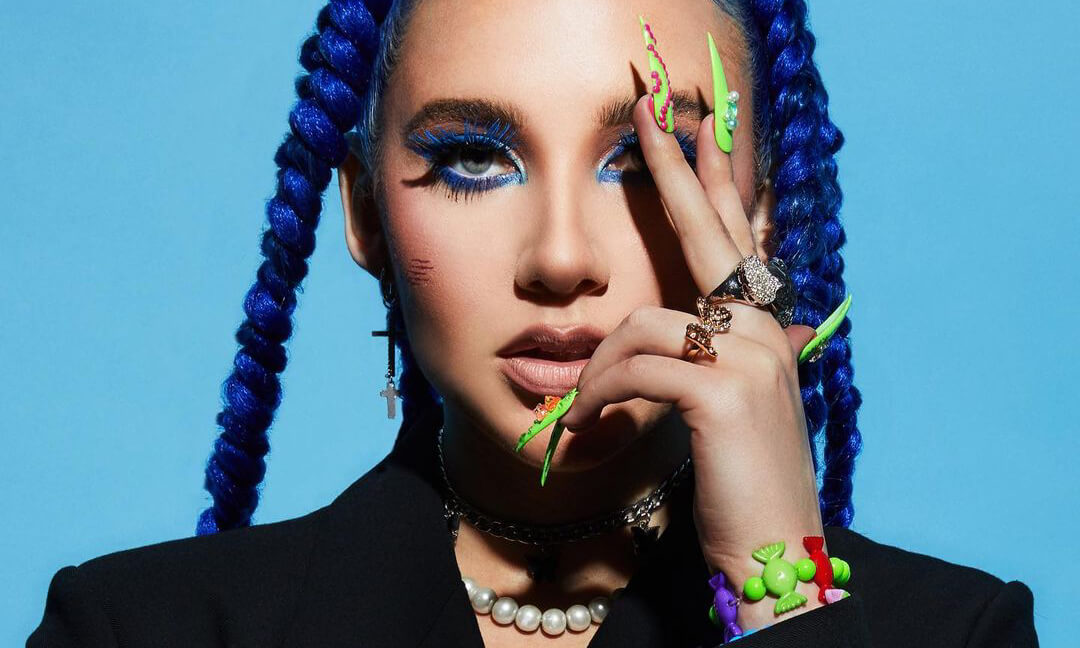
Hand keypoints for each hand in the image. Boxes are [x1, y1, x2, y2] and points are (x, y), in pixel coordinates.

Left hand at [557, 96, 824, 627]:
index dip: (719, 181)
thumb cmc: (744, 481)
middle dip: (675, 170)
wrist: (776, 553)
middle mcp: (764, 329)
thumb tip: (736, 327)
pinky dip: (602, 396)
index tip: (700, 129)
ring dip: (598, 372)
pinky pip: (637, 368)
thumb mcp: (738, 409)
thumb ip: (729, 355)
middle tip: (652, 112)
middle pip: (711, 233)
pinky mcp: (723, 390)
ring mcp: (751, 356)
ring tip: (581, 416)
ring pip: (643, 325)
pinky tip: (590, 428)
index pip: (739, 238)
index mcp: (763, 329)